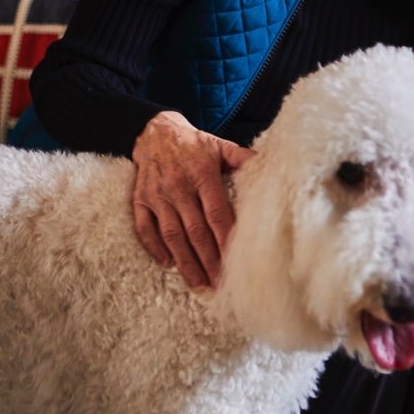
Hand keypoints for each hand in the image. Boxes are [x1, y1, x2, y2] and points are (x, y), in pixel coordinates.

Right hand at [131, 111, 255, 287]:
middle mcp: (178, 186)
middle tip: (219, 283)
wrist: (154, 130)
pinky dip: (153, 246)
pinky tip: (166, 263)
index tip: (235, 261)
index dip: (224, 238)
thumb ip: (244, 158)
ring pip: (171, 234)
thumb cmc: (194, 143)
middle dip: (208, 259)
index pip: (216, 212)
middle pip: (194, 229)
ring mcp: (157, 194)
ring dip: (184, 260)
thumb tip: (273, 165)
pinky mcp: (140, 199)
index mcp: (202, 173)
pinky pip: (144, 227)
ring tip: (197, 282)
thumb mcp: (220, 146)